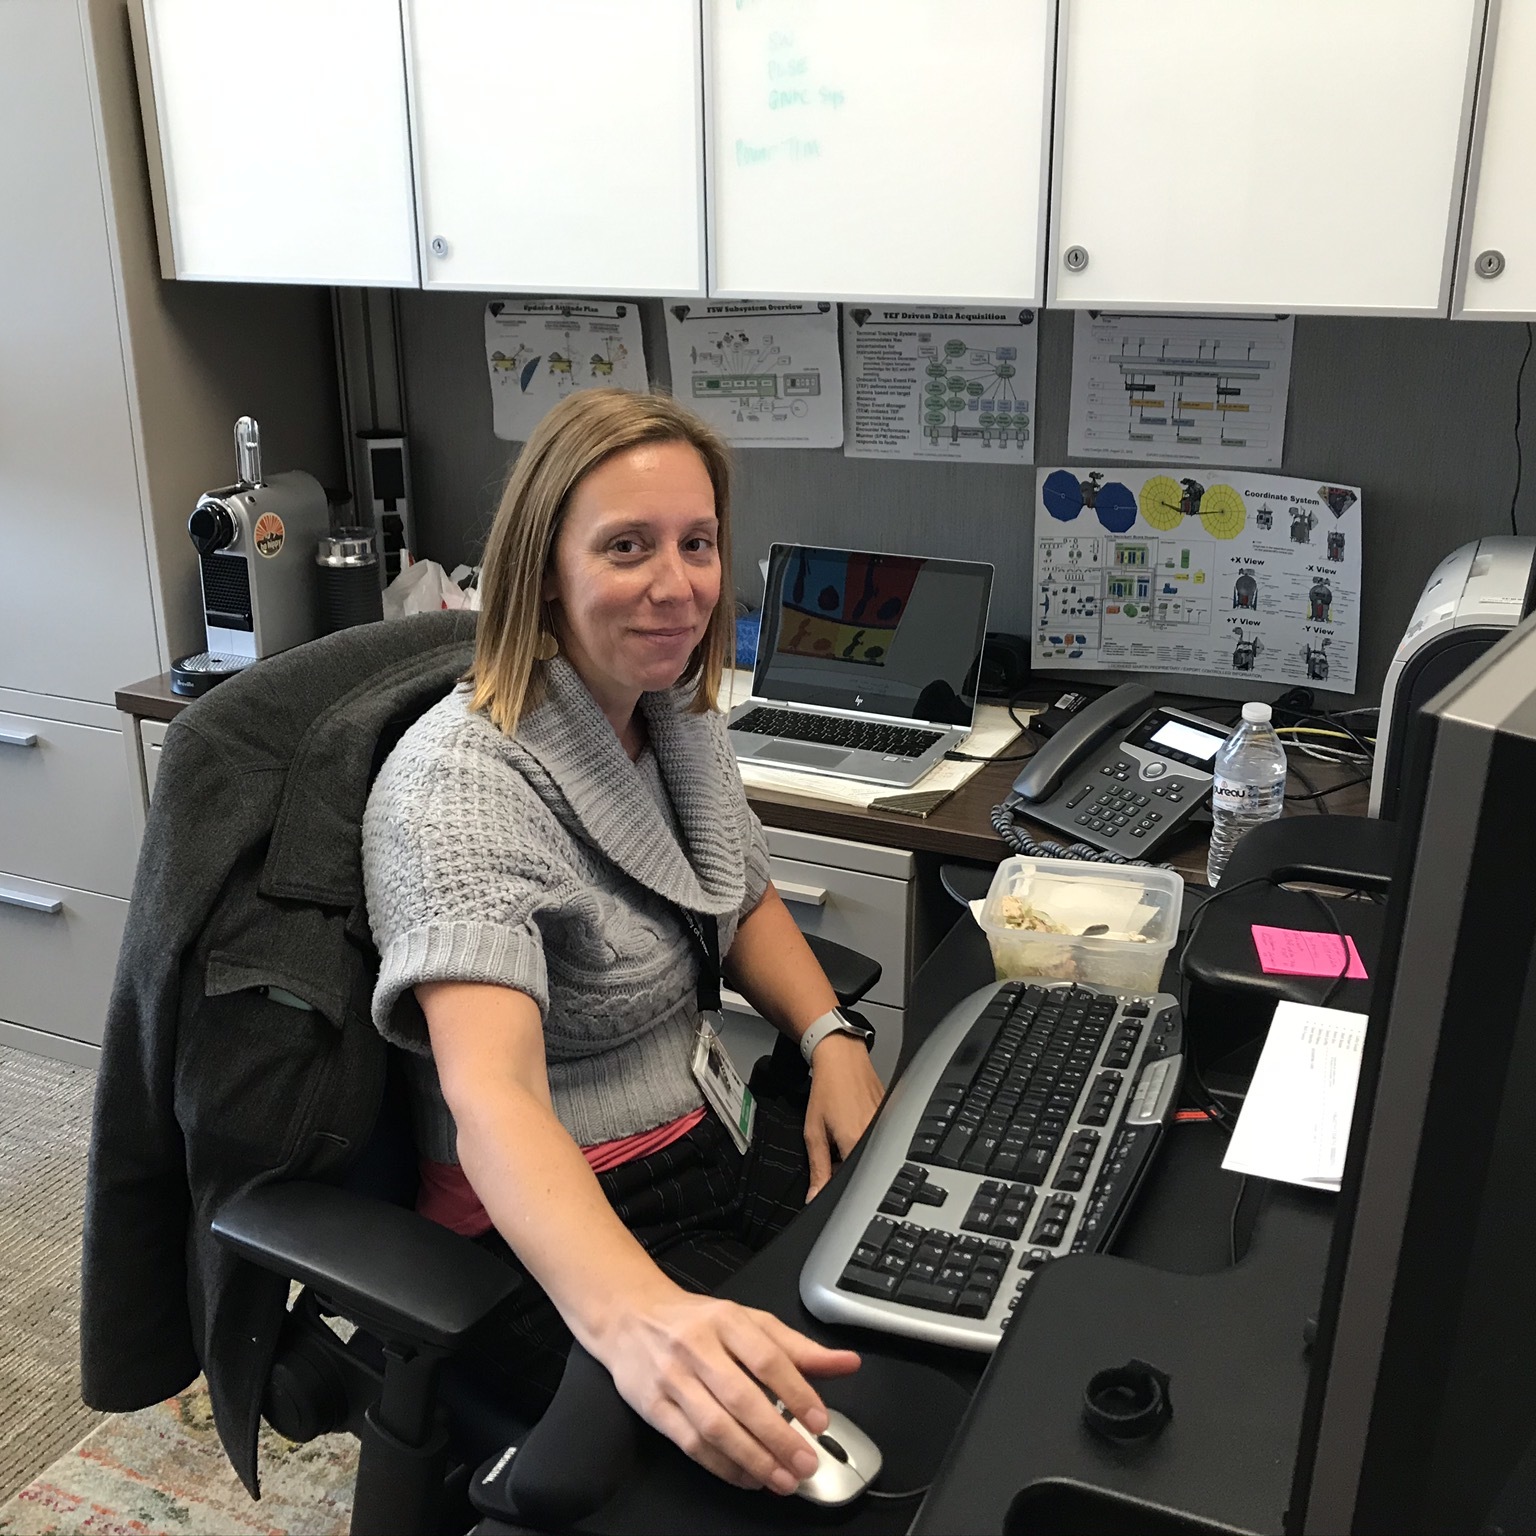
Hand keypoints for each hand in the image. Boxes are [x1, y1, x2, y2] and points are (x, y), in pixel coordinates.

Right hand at [595, 1281, 860, 1492]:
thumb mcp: (749, 1321)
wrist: (629, 1317)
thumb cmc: (697, 1322)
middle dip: (777, 1436)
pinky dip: (723, 1466)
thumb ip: (798, 1348)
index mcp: (727, 1320)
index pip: (767, 1358)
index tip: (820, 1421)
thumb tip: (848, 1363)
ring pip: (715, 1427)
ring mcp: (672, 1378)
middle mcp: (697, 1347)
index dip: (796, 1391)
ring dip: (753, 1459)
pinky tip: (748, 1477)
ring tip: (782, 1479)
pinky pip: (691, 1444)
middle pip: (741, 1397)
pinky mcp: (653, 1407)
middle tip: (806, 1463)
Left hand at [803, 1034, 885, 1199]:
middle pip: (861, 1169)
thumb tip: (815, 1196)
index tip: (826, 1178)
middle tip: (833, 1146)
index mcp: (856, 1142)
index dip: (835, 1185)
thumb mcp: (814, 1132)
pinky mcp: (892, 1119)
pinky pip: (879, 1141)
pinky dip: (865, 1139)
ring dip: (854, 1152)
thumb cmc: (828, 1088)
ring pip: (870, 1156)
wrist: (842, 1058)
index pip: (849, 1182)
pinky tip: (855, 1122)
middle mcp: (875, 1136)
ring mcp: (886, 1127)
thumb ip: (818, 1169)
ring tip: (843, 1129)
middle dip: (845, 1167)